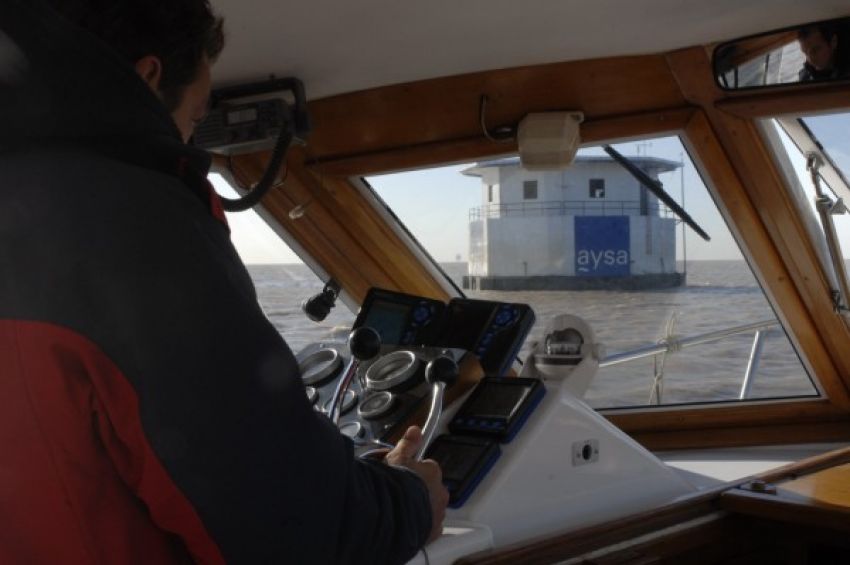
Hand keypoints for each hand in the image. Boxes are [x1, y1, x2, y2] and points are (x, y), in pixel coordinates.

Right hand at [385, 426, 448, 543]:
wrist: (392, 514)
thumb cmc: (394, 485)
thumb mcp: (396, 458)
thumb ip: (407, 444)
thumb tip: (415, 430)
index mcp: (432, 472)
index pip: (428, 468)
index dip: (414, 471)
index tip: (404, 474)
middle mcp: (439, 492)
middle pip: (430, 488)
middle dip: (419, 490)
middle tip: (400, 492)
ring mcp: (438, 513)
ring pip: (431, 508)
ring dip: (420, 508)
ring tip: (400, 509)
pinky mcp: (433, 532)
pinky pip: (430, 527)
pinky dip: (421, 526)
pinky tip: (406, 524)